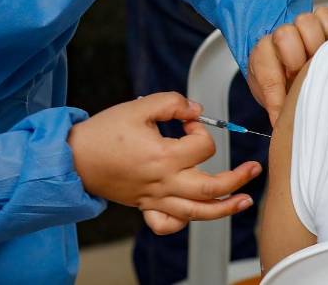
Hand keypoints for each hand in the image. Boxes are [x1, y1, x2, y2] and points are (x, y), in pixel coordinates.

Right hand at [68, 93, 261, 234]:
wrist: (74, 158)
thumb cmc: (103, 133)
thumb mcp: (138, 107)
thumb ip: (171, 103)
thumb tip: (196, 110)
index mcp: (163, 157)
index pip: (202, 146)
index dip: (200, 128)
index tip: (187, 121)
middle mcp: (163, 183)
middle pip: (210, 188)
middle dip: (237, 179)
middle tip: (253, 169)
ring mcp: (155, 198)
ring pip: (197, 212)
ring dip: (225, 208)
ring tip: (244, 201)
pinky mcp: (146, 206)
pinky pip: (169, 223)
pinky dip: (184, 222)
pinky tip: (196, 213)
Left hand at [248, 7, 327, 125]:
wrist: (292, 64)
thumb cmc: (282, 80)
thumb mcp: (272, 96)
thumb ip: (276, 106)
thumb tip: (280, 124)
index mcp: (262, 58)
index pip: (264, 66)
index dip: (275, 91)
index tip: (282, 109)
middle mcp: (279, 40)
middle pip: (285, 35)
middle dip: (296, 58)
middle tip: (301, 73)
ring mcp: (299, 29)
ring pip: (306, 22)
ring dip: (315, 43)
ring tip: (316, 60)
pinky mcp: (320, 22)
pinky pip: (326, 16)